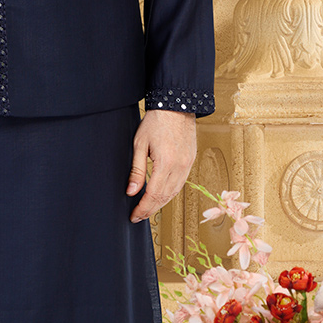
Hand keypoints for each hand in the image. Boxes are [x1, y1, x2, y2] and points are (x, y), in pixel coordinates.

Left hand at [126, 108, 196, 222]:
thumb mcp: (139, 144)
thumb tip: (131, 192)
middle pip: (164, 198)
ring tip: (147, 209)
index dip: (143, 208)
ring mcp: (188, 165)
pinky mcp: (191, 161)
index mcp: (166, 163)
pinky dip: (170, 193)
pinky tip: (161, 196)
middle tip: (138, 216)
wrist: (177, 106)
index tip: (134, 216)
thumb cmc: (156, 122)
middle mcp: (180, 167)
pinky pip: (180, 184)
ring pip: (174, 193)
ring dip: (160, 204)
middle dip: (150, 209)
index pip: (153, 195)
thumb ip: (136, 170)